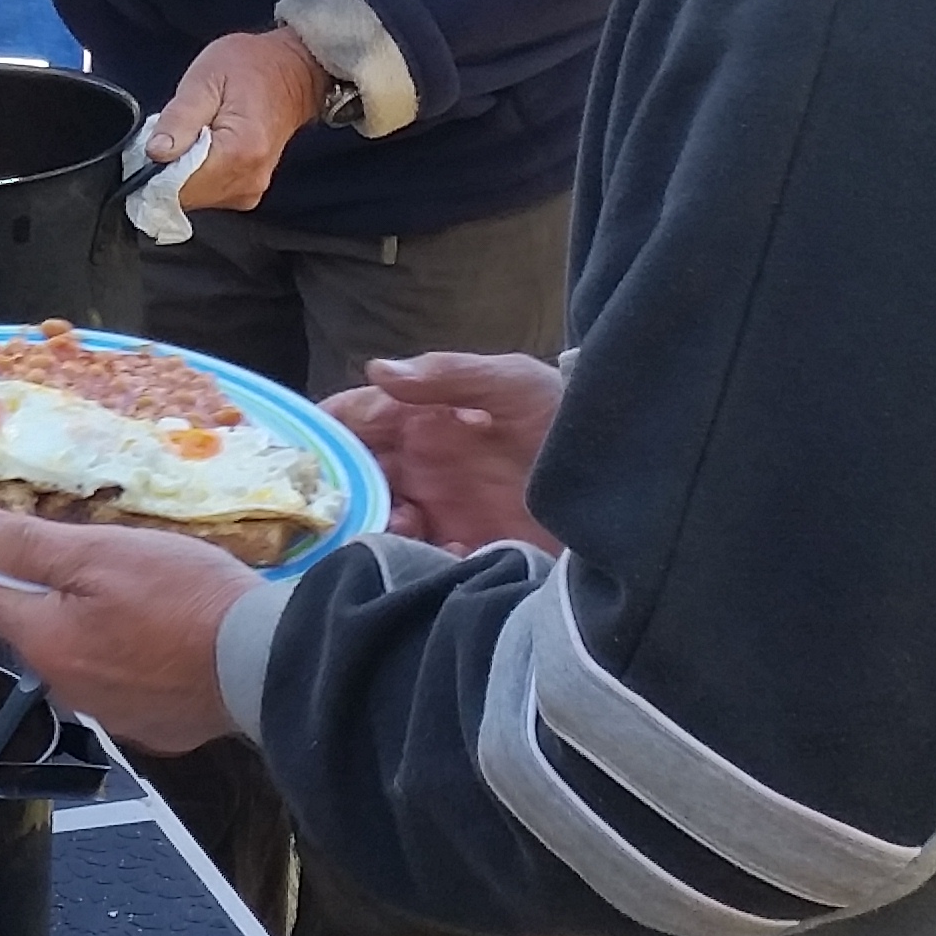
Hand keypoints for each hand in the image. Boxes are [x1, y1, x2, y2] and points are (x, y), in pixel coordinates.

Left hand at [0, 509, 259, 754]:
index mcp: (44, 644)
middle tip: (91, 556)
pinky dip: (129, 659)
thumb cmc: (182, 599)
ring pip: (77, 656)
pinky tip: (162, 638)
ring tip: (137, 596)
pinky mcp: (151, 727)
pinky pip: (120, 683)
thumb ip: (25, 546)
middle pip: (32, 626)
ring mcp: (110, 714)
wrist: (264, 662)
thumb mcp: (100, 553)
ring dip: (90, 626)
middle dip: (45, 591)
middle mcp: (65, 689)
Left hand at [140, 29, 332, 213]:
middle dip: (169, 169)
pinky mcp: (247, 191)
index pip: (177, 185)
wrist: (293, 71)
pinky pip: (208, 193)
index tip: (158, 141)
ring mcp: (250, 189)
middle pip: (185, 195)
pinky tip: (204, 148)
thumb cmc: (251, 67)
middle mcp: (247, 180)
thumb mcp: (205, 78)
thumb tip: (155, 153)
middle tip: (178, 131)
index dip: (156, 167)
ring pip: (194, 197)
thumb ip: (179, 118)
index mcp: (238, 153)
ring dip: (182, 172)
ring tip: (194, 135)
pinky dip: (197, 174)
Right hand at [320, 351, 562, 550]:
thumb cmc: (567, 418)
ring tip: (402, 528)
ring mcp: (444, 512)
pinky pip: (421, 563)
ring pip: (379, 523)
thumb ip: (448, 376)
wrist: (631, 478)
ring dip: (376, 528)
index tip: (305, 451)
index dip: (326, 433)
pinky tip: (441, 555)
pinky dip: (417, 562)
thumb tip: (377, 371)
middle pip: (357, 478)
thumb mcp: (513, 384)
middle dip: (340, 490)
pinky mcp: (469, 553)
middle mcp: (425, 467)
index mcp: (426, 420)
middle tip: (340, 503)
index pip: (357, 421)